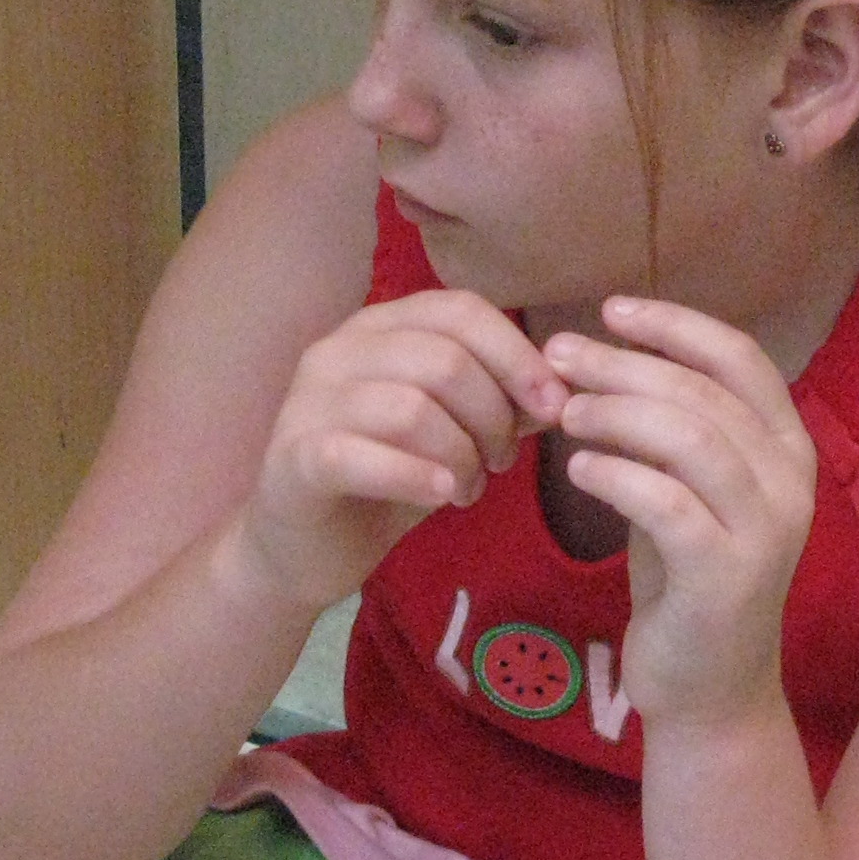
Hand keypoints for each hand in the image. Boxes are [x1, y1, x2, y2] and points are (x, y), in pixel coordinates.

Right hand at [229, 291, 566, 615]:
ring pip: (410, 407)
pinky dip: (414, 476)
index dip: (517, 356)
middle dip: (493, 416)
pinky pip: (360, 454)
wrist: (304, 548)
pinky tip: (441, 495)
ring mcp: (309, 401)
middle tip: (502, 462)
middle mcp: (338, 350)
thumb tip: (563, 388)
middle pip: (444, 359)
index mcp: (380, 328)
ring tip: (468, 489)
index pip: (461, 310)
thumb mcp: (453, 433)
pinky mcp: (295, 456)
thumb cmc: (386, 480)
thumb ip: (499, 403)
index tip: (553, 406)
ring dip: (459, 455)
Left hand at [543, 300, 817, 732]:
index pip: (740, 357)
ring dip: (616, 412)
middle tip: (559, 355)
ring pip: (690, 437)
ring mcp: (766, 530)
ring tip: (564, 412)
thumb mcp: (686, 489)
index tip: (611, 309)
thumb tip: (602, 354)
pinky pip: (667, 502)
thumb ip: (667, 429)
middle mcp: (790, 482)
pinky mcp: (727, 576)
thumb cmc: (688, 579)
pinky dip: (615, 474)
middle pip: (704, 391)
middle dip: (625, 363)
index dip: (675, 324)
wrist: (709, 691)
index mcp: (787, 448)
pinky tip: (576, 468)